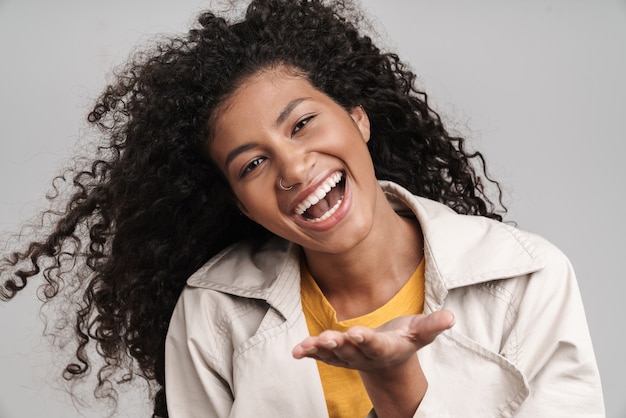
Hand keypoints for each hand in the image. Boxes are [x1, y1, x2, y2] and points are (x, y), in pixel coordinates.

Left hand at [292, 310, 454, 417]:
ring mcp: (350, 357)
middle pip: (352, 351)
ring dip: (321, 350)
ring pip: (334, 355)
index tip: (357, 334)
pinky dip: (309, 353)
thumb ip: (433, 325)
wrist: (389, 359)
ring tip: (308, 345)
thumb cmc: (405, 339)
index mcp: (387, 348)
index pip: (377, 345)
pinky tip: (296, 351)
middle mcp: (367, 355)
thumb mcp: (421, 332)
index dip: (367, 340)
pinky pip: (321, 356)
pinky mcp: (337, 355)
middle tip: (328, 339)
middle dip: (340, 345)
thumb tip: (451, 317)